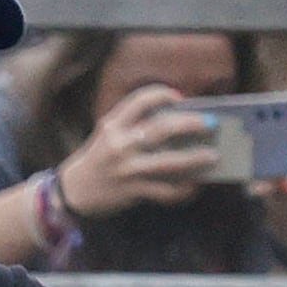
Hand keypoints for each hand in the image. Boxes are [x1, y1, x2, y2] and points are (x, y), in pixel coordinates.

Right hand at [56, 82, 218, 218]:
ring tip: (213, 156)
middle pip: (163, 128)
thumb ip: (133, 125)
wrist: (74, 192)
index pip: (141, 99)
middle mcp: (120, 144)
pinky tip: (194, 185)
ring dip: (196, 159)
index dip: (163, 94)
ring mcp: (127, 169)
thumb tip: (177, 122)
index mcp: (113, 125)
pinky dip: (183, 190)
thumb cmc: (98, 159)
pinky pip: (165, 191)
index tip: (179, 98)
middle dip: (192, 124)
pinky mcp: (132, 191)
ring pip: (169, 162)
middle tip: (211, 124)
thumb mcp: (108, 135)